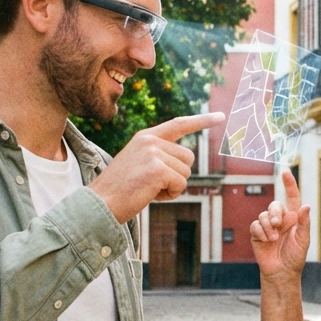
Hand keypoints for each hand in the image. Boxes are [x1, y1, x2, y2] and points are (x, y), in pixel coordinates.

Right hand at [88, 112, 224, 223]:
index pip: (179, 124)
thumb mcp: (139, 164)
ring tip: (148, 189)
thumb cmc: (120, 190)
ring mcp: (154, 153)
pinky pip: (181, 184)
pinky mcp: (157, 169)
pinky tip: (151, 195)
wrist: (100, 203)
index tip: (221, 117)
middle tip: (153, 185)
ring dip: (173, 186)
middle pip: (188, 157)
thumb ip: (160, 157)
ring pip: (186, 172)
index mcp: (145, 137)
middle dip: (177, 175)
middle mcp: (150, 141)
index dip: (201, 121)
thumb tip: (185, 161)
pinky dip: (171, 194)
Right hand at [250, 170, 310, 282]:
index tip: (285, 172)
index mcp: (294, 218)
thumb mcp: (303, 240)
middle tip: (277, 224)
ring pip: (263, 215)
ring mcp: (268, 226)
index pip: (292, 197)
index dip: (289, 184)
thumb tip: (306, 206)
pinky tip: (266, 240)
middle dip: (275, 213)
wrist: (281, 272)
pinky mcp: (257, 234)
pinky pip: (255, 225)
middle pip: (275, 205)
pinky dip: (260, 232)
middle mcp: (280, 220)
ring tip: (273, 239)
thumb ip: (304, 223)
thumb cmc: (295, 257)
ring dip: (268, 226)